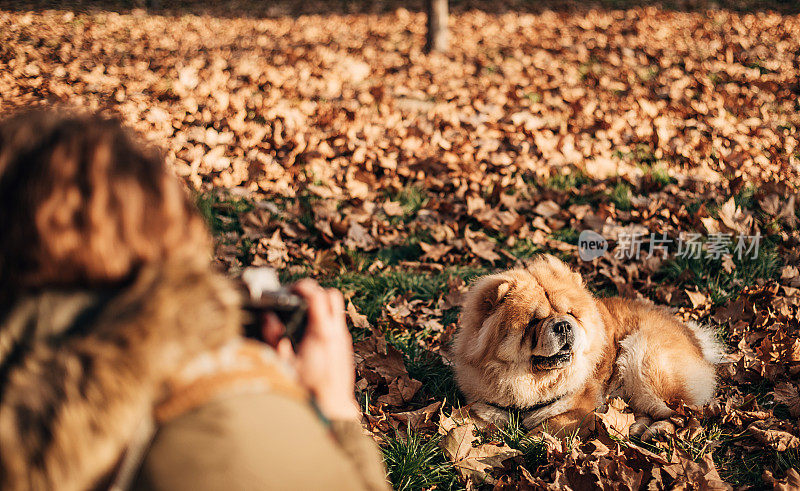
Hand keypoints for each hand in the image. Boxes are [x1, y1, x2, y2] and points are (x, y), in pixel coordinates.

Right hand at [262, 279, 359, 421]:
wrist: (333, 408)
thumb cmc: (307, 390)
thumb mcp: (284, 365)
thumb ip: (274, 338)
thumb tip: (268, 318)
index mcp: (321, 334)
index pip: (317, 296)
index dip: (302, 287)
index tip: (290, 288)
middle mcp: (336, 333)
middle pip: (332, 295)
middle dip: (315, 291)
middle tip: (297, 298)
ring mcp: (344, 339)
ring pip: (336, 309)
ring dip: (320, 306)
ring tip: (300, 314)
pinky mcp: (345, 347)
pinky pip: (336, 324)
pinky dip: (324, 320)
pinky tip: (308, 332)